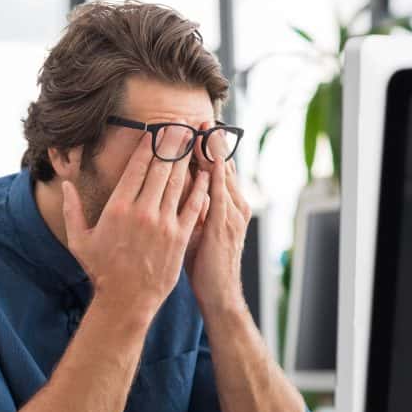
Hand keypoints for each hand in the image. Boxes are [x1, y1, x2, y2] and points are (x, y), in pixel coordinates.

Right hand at [62, 128, 209, 322]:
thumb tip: (65, 185)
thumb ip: (72, 209)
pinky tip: (206, 173)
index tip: (156, 129)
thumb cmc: (101, 270)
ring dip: (187, 158)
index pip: (137, 167)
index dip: (149, 145)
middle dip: (172, 143)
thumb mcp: (79, 239)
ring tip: (194, 140)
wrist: (126, 300)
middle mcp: (142, 211)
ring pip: (179, 182)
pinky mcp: (179, 237)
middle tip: (180, 124)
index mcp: (118, 207)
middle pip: (161, 167)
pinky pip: (193, 205)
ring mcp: (164, 223)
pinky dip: (201, 187)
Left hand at [186, 121, 252, 315]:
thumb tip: (178, 191)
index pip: (217, 169)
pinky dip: (212, 174)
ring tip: (202, 127)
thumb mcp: (200, 231)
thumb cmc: (206, 265)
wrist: (219, 294)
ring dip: (212, 150)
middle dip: (210, 141)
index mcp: (228, 206)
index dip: (207, 148)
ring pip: (221, 174)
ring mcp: (231, 214)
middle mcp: (234, 205)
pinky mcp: (224, 225)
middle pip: (222, 165)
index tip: (195, 127)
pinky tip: (205, 158)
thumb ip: (194, 209)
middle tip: (198, 117)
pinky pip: (217, 193)